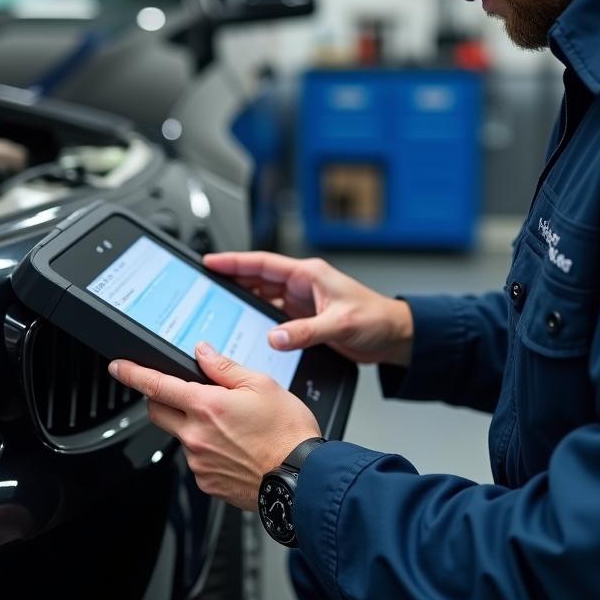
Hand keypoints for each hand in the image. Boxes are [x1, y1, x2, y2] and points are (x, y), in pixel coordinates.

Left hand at [109, 342, 321, 510]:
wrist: (303, 480)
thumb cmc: (289, 434)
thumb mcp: (262, 384)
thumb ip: (225, 368)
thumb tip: (203, 353)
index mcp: (207, 406)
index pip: (157, 385)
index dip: (132, 374)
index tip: (118, 368)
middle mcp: (196, 436)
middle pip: (158, 412)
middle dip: (160, 399)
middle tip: (182, 393)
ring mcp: (199, 462)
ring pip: (180, 437)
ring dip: (192, 427)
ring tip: (231, 427)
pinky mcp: (207, 483)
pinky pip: (197, 461)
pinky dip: (208, 451)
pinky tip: (235, 449)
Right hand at [204, 251, 412, 365]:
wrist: (394, 336)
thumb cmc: (376, 320)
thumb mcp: (339, 324)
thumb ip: (305, 332)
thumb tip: (275, 337)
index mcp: (308, 274)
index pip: (263, 264)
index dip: (234, 262)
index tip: (211, 261)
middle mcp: (303, 284)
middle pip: (258, 277)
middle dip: (231, 277)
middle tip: (205, 281)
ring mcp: (302, 301)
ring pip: (264, 295)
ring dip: (243, 297)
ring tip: (217, 300)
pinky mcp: (305, 318)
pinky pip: (273, 314)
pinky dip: (257, 316)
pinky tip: (244, 322)